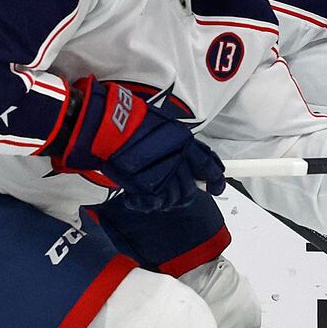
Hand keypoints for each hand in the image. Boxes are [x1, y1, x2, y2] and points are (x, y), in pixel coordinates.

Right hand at [46, 77, 225, 211]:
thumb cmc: (132, 123)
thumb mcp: (163, 127)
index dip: (216, 179)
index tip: (216, 188)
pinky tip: (136, 200)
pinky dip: (145, 204)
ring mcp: (165, 174)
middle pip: (190, 188)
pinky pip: (154, 203)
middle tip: (172, 194)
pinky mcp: (149, 186)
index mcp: (186, 141)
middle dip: (184, 194)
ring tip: (150, 195)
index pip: (209, 164)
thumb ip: (176, 145)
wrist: (110, 127)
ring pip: (174, 198)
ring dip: (164, 200)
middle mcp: (180, 159)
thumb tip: (186, 162)